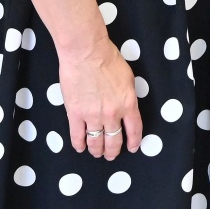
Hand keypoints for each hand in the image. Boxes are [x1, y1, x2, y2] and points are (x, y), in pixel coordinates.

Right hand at [57, 37, 143, 160]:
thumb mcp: (128, 78)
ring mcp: (93, 116)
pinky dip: (79, 144)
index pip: (134, 129)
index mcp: (128, 104)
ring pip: (96, 141)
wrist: (87, 53)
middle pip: (114, 140)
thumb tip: (126, 106)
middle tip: (111, 155)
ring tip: (96, 153)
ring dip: (97, 150)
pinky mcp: (75, 114)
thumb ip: (128, 96)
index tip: (132, 148)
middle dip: (113, 151)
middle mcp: (112, 114)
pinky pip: (77, 136)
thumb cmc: (108, 59)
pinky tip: (80, 147)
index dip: (133, 142)